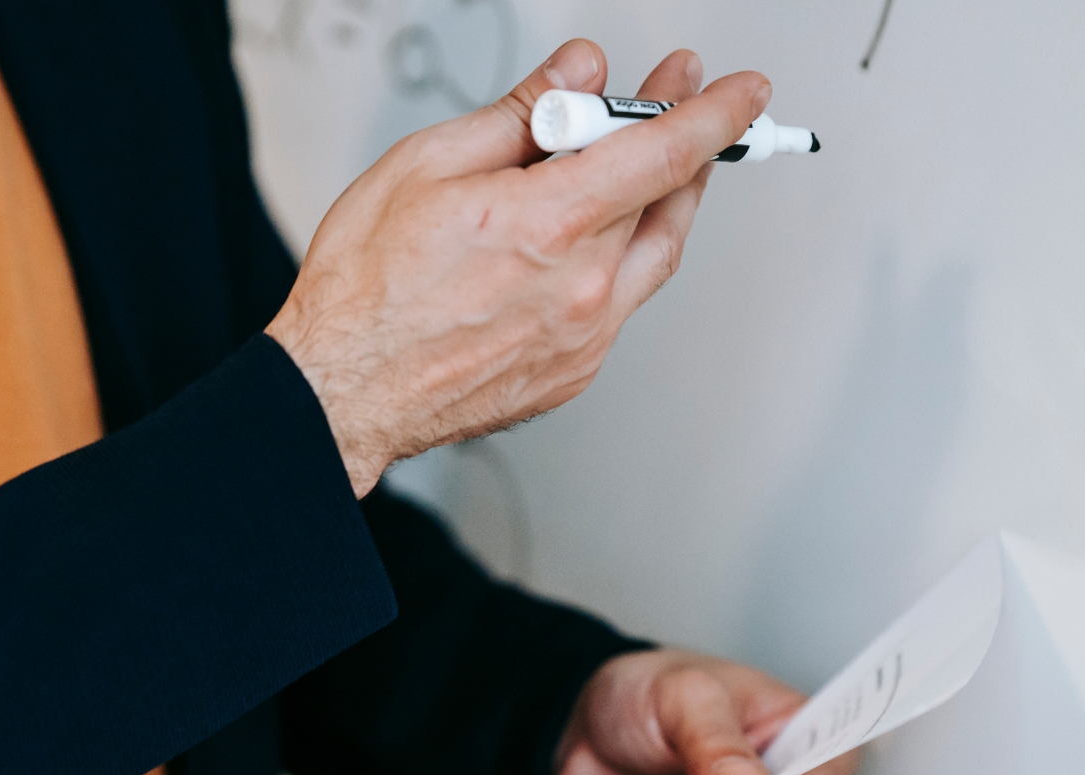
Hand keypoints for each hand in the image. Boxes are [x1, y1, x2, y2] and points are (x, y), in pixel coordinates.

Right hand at [267, 41, 773, 494]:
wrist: (343, 390)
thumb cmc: (366, 289)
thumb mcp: (428, 165)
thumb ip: (519, 115)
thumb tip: (577, 75)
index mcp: (547, 225)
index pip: (660, 152)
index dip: (711, 113)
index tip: (741, 89)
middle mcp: (580, 287)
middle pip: (667, 200)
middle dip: (683, 140)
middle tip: (679, 100)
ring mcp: (583, 337)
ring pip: (653, 255)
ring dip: (664, 201)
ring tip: (646, 163)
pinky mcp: (574, 372)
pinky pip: (620, 303)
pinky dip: (618, 259)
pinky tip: (590, 239)